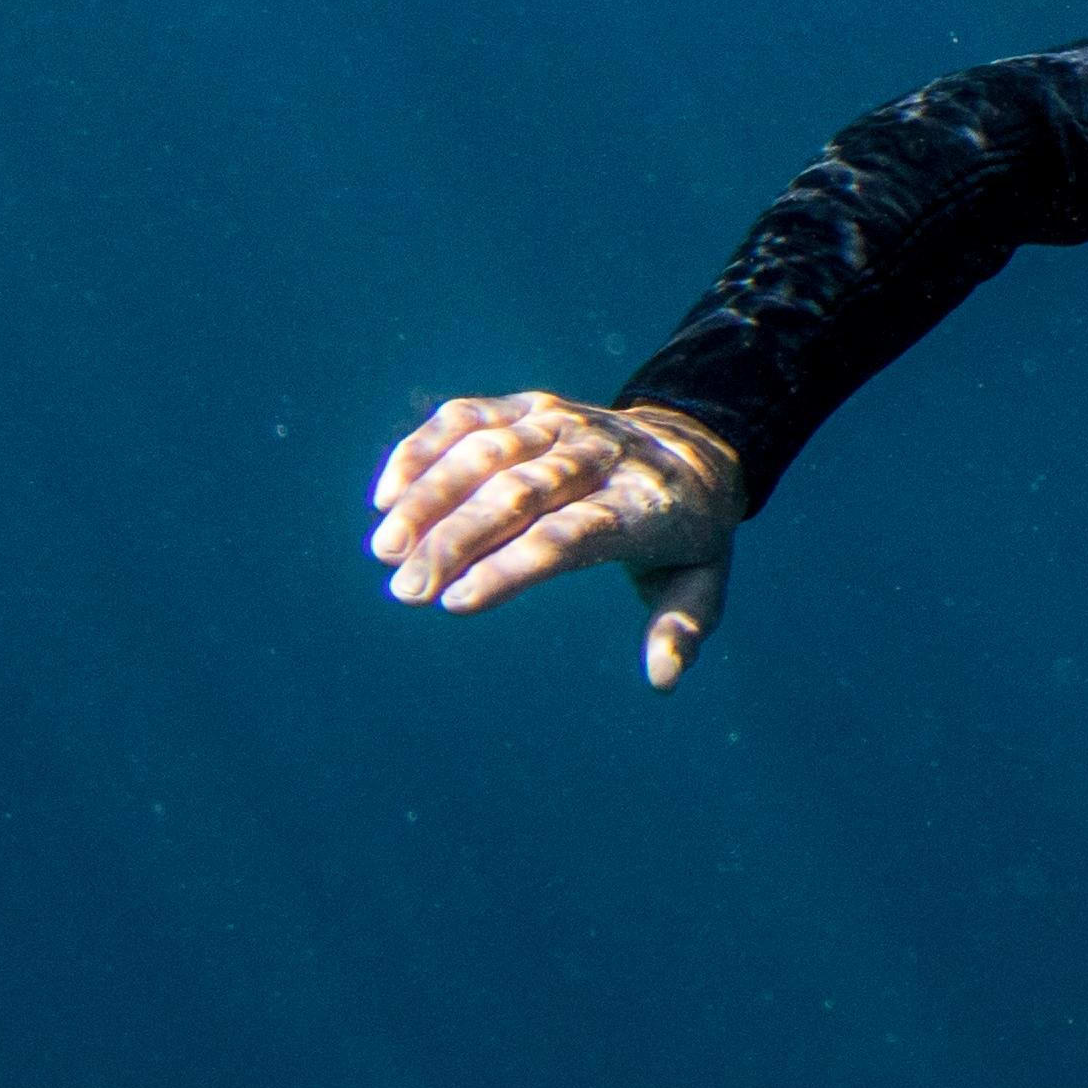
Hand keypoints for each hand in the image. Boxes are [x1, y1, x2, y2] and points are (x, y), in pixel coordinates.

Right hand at [368, 392, 745, 686]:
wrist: (694, 441)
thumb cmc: (687, 529)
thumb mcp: (703, 582)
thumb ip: (682, 628)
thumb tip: (663, 682)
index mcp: (642, 505)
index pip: (570, 535)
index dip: (512, 567)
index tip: (455, 602)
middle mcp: (599, 455)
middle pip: (519, 492)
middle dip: (455, 539)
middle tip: (405, 589)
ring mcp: (561, 422)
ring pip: (485, 448)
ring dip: (428, 495)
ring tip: (384, 549)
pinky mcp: (529, 405)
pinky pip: (468, 417)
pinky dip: (423, 449)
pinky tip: (385, 497)